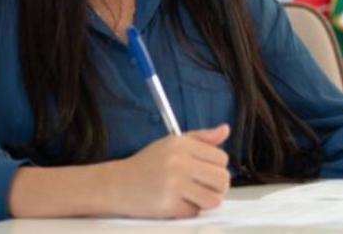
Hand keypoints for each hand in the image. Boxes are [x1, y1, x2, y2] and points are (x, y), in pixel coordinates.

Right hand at [107, 124, 231, 217]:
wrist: (117, 185)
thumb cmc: (147, 164)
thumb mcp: (172, 143)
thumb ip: (201, 138)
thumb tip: (225, 130)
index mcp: (182, 144)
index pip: (221, 158)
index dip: (216, 167)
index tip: (205, 171)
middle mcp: (179, 162)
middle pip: (222, 179)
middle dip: (217, 186)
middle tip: (203, 187)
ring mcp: (174, 184)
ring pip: (214, 199)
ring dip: (206, 201)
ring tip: (192, 195)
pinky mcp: (169, 205)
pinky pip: (195, 212)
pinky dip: (189, 210)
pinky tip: (176, 202)